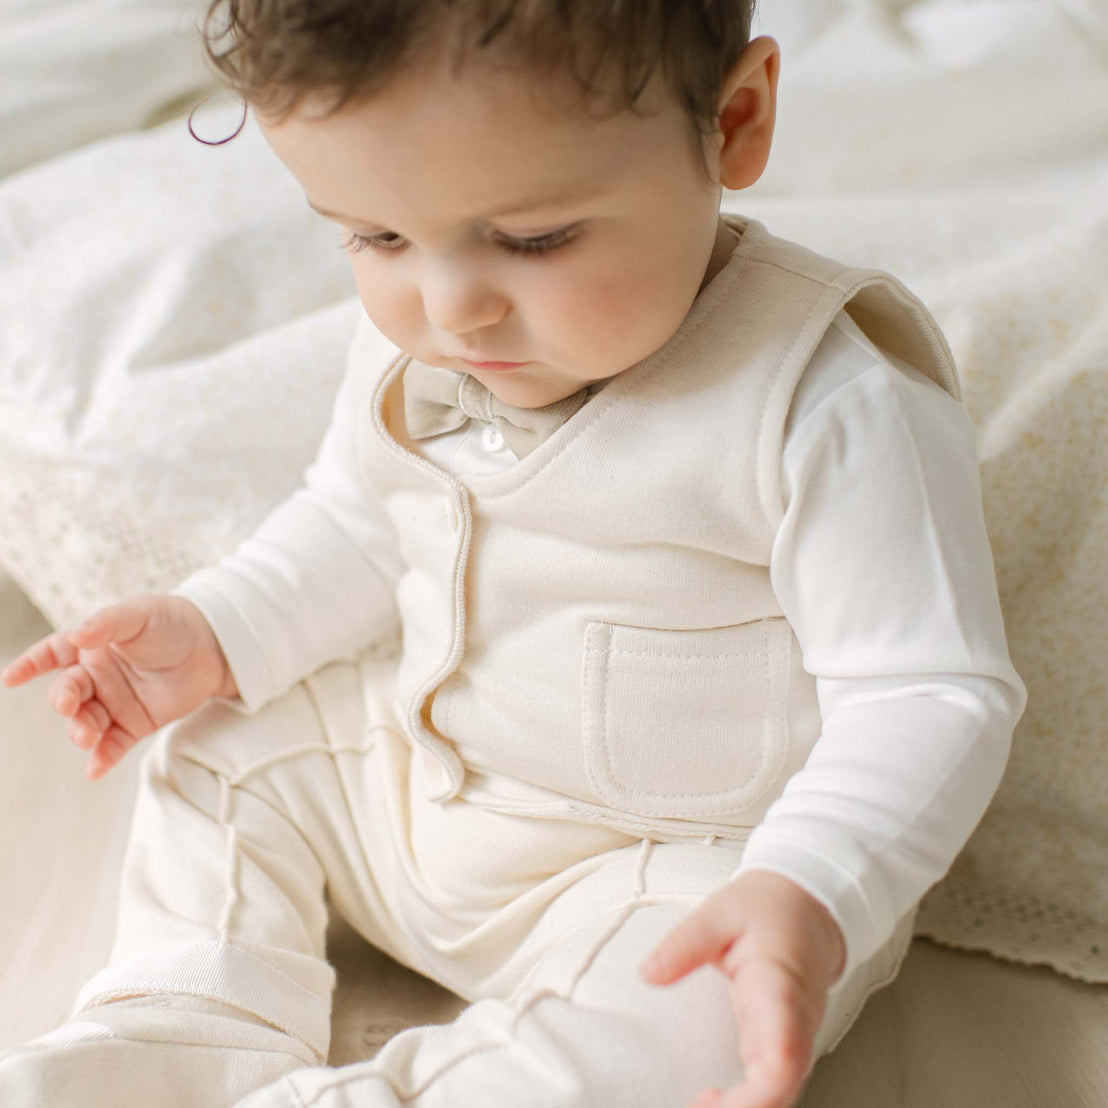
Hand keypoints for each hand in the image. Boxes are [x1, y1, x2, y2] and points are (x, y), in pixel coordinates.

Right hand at [1, 595, 236, 779]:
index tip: (10, 678)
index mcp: (91, 646)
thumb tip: (77, 634)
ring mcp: (115, 702)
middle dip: (63, 701)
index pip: (52, 654)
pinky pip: (113, 745)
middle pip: (68, 692)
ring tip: (88, 736)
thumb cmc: (172, 623)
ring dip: (81, 731)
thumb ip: (108, 623)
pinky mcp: (136, 724)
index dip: (31, 664)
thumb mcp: (140, 615)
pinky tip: (95, 770)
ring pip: (87, 721)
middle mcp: (97, 676)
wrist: (215, 646)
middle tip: (70, 706)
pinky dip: (103, 758)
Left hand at [640, 869, 845, 1107]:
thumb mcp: (719, 912)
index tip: (715, 1103)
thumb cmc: (769, 909)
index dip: (759, 1095)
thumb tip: (648, 975)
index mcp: (780, 989)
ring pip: (777, 1091)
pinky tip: (710, 1102)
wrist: (808, 905)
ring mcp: (793, 1035)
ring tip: (695, 1107)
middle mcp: (794, 1022)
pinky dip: (744, 1101)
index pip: (784, 1056)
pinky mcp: (782, 1041)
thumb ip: (685, 944)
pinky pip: (771, 1083)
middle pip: (781, 1088)